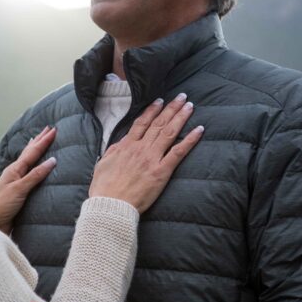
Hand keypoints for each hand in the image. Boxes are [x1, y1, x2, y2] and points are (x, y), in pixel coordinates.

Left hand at [0, 126, 57, 233]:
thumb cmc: (1, 206)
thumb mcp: (19, 189)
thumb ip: (35, 175)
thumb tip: (52, 160)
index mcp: (15, 170)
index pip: (33, 152)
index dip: (44, 141)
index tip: (54, 130)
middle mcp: (15, 173)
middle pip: (29, 152)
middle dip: (39, 140)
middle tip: (48, 128)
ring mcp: (15, 181)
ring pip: (27, 160)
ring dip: (34, 149)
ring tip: (37, 139)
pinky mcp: (17, 191)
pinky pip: (28, 172)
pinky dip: (32, 164)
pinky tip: (31, 164)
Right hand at [89, 94, 202, 212]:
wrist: (110, 204)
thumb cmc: (104, 188)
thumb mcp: (103, 163)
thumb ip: (114, 150)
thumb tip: (121, 142)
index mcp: (126, 146)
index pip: (141, 123)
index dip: (152, 110)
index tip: (160, 101)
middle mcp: (140, 148)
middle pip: (158, 123)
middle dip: (171, 108)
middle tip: (181, 97)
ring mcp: (152, 159)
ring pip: (168, 132)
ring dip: (180, 117)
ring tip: (189, 106)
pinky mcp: (161, 172)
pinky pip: (178, 152)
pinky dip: (189, 140)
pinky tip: (199, 130)